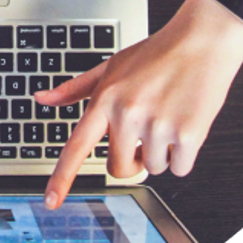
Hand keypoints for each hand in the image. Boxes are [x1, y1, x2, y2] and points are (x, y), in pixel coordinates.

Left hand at [36, 0, 242, 207]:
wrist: (201, 41)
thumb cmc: (156, 54)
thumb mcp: (110, 66)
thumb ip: (75, 89)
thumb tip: (41, 98)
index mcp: (105, 99)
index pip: (77, 146)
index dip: (62, 177)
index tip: (51, 201)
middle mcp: (128, 114)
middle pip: (119, 168)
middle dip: (131, 159)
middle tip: (143, 133)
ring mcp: (157, 125)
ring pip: (152, 168)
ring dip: (161, 152)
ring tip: (167, 116)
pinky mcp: (188, 134)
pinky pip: (179, 168)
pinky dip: (183, 155)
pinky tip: (185, 123)